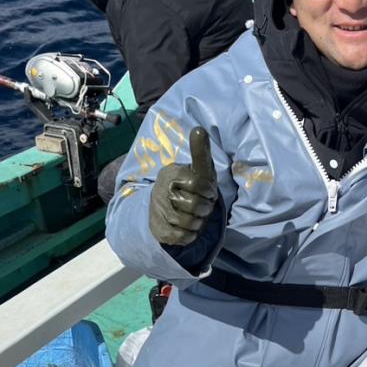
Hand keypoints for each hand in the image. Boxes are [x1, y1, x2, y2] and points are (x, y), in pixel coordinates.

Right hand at [148, 127, 218, 246]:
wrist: (166, 207)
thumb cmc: (190, 185)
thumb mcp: (198, 169)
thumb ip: (199, 151)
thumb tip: (199, 129)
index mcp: (171, 173)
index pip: (197, 184)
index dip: (208, 192)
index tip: (208, 192)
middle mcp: (161, 191)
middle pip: (195, 205)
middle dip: (205, 208)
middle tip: (202, 206)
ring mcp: (158, 211)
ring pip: (190, 223)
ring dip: (199, 222)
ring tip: (196, 216)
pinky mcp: (159, 230)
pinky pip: (182, 237)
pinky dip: (190, 235)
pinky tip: (188, 228)